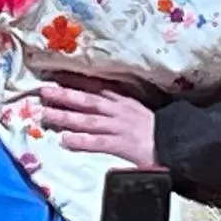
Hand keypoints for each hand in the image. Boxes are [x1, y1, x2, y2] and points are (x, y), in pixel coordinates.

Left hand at [38, 77, 156, 168]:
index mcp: (122, 100)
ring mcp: (118, 126)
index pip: (95, 86)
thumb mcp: (136, 110)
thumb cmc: (157, 129)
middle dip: (64, 94)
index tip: (56, 75)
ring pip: (87, 120)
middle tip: (42, 91)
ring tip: (45, 114)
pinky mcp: (121, 144)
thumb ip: (118, 104)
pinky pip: (97, 142)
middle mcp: (118, 110)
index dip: (75, 80)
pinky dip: (80, 140)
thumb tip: (99, 97)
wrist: (177, 143)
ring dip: (65, 116)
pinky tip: (65, 140)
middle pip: (86, 100)